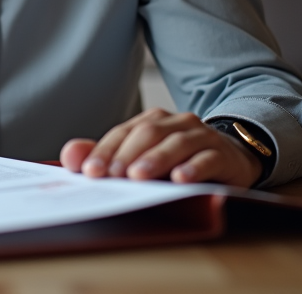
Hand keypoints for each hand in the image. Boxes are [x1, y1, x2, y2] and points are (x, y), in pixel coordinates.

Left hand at [59, 108, 262, 187]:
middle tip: (111, 176)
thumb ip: (106, 156)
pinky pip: (208, 159)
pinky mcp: (223, 154)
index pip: (123, 133)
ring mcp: (201, 136)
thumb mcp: (142, 158)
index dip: (105, 150)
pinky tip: (181, 179)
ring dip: (156, 159)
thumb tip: (70, 157)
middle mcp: (175, 123)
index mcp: (151, 122)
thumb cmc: (178, 160)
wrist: (231, 156)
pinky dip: (193, 168)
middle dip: (126, 155)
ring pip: (176, 143)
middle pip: (147, 134)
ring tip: (138, 176)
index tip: (89, 171)